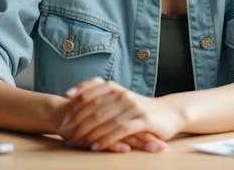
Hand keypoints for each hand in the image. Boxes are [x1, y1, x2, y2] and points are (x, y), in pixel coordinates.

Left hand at [58, 77, 184, 151]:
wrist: (169, 113)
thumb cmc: (140, 108)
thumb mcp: (121, 98)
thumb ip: (103, 97)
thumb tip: (77, 99)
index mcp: (116, 87)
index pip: (91, 91)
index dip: (76, 103)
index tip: (64, 115)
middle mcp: (123, 94)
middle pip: (95, 106)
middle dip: (78, 120)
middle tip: (67, 132)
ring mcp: (132, 106)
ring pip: (105, 119)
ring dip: (89, 131)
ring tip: (78, 141)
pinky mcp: (142, 120)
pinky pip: (119, 130)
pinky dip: (105, 139)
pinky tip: (95, 146)